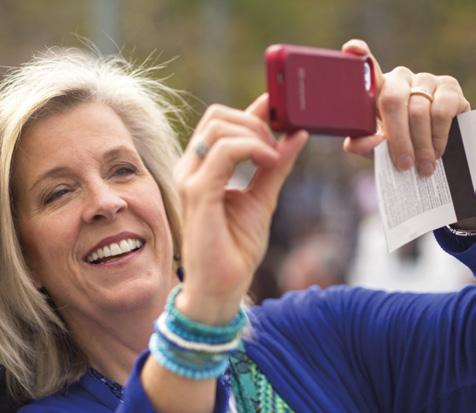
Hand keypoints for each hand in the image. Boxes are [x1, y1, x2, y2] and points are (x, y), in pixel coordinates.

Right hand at [172, 97, 307, 323]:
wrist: (221, 287)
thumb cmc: (235, 248)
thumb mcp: (262, 200)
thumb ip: (275, 167)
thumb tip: (296, 135)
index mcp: (202, 169)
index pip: (220, 122)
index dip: (253, 109)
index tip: (283, 109)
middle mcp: (190, 169)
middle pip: (217, 116)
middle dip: (255, 120)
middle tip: (279, 144)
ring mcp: (190, 180)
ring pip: (219, 127)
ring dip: (255, 133)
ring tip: (274, 157)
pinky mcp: (197, 193)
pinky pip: (223, 152)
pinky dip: (251, 149)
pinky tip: (269, 162)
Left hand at [341, 39, 469, 175]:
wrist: (432, 143)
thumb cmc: (396, 140)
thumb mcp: (375, 144)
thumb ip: (363, 144)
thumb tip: (374, 142)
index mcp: (376, 88)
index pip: (367, 68)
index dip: (360, 55)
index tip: (351, 48)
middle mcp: (399, 78)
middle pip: (392, 101)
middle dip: (398, 138)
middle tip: (403, 164)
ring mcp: (424, 79)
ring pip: (418, 111)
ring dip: (421, 144)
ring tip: (423, 165)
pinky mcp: (448, 85)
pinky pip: (441, 110)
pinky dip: (438, 136)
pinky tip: (437, 150)